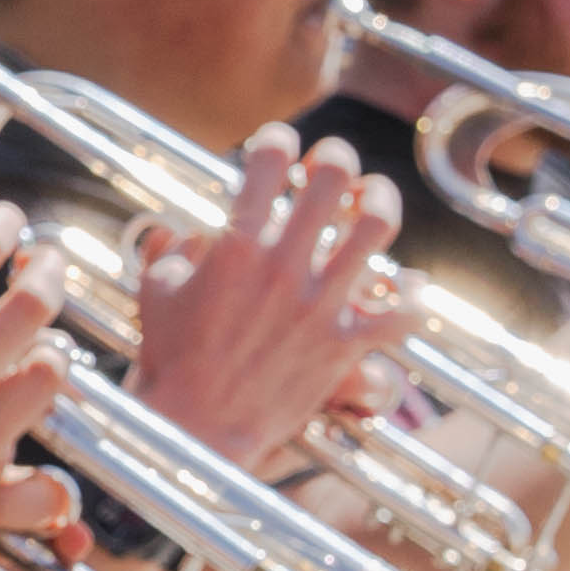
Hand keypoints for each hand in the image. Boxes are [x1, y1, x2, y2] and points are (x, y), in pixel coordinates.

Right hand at [121, 127, 416, 474]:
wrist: (196, 430)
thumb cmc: (170, 360)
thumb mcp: (155, 291)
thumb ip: (174, 246)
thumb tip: (188, 226)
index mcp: (236, 246)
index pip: (268, 158)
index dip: (277, 139)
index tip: (278, 147)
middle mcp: (283, 266)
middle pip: (332, 176)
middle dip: (334, 158)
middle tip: (329, 167)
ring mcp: (319, 306)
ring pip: (377, 226)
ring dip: (379, 201)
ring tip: (369, 203)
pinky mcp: (343, 348)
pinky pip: (402, 314)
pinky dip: (414, 299)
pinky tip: (408, 289)